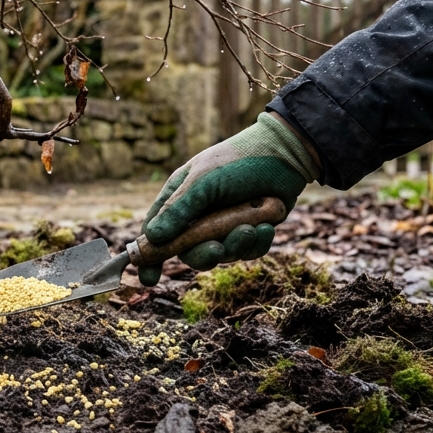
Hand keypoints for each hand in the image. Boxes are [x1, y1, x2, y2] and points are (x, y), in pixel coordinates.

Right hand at [135, 112, 318, 285]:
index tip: (147, 278)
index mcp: (180, 200)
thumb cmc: (237, 161)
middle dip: (203, 255)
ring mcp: (225, 225)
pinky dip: (256, 244)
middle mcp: (199, 216)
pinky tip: (266, 227)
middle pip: (189, 252)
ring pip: (222, 254)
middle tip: (216, 249)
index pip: (155, 233)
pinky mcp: (250, 231)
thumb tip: (152, 237)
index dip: (150, 256)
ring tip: (250, 228)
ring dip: (236, 245)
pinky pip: (248, 252)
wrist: (285, 154)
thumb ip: (178, 210)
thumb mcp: (203, 182)